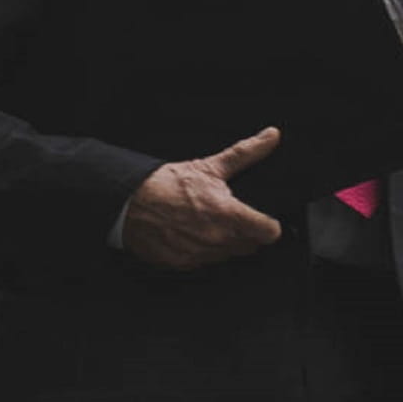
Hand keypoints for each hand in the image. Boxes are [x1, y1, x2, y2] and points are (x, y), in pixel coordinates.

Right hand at [122, 127, 282, 269]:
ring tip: (210, 224)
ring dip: (225, 243)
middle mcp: (217, 238)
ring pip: (228, 255)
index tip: (266, 221)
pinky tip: (194, 235)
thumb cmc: (168, 184)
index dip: (270, 225)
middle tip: (232, 217)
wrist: (132, 201)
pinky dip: (204, 251)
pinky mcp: (184, 264)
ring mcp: (200, 254)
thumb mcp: (210, 166)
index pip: (269, 232)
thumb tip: (270, 137)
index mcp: (228, 214)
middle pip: (250, 246)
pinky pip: (205, 263)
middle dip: (246, 233)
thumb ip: (246, 153)